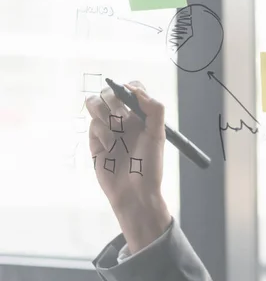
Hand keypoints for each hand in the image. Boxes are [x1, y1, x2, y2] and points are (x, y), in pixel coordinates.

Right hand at [86, 81, 170, 252]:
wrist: (134, 193)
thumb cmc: (150, 165)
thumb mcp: (158, 135)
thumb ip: (154, 109)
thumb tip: (133, 88)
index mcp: (142, 115)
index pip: (132, 89)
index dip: (128, 88)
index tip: (130, 98)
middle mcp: (125, 119)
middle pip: (109, 93)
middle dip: (114, 103)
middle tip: (122, 121)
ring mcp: (108, 128)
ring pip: (96, 104)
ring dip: (104, 115)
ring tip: (116, 133)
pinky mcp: (95, 140)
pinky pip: (92, 125)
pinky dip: (101, 134)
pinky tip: (110, 148)